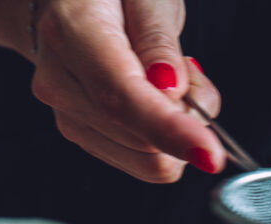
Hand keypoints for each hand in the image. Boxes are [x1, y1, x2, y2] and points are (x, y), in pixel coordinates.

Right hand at [29, 0, 224, 180]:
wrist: (71, 1)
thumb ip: (158, 39)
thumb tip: (171, 91)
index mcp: (70, 30)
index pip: (121, 99)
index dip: (169, 131)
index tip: (210, 153)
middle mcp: (59, 81)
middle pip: (141, 141)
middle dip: (187, 119)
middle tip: (189, 73)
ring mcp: (67, 113)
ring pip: (146, 160)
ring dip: (175, 128)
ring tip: (167, 78)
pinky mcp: (81, 134)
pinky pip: (139, 160)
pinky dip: (161, 137)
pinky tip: (154, 98)